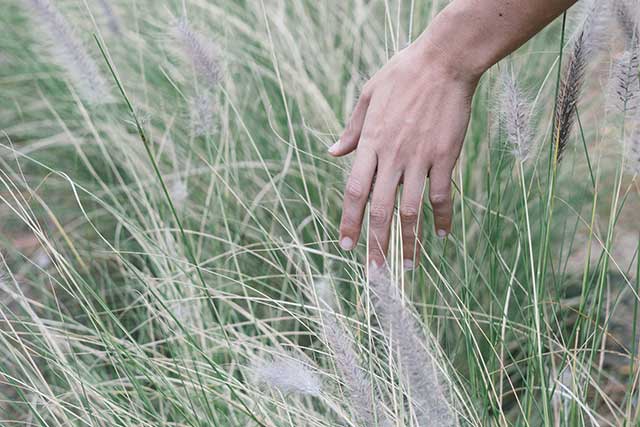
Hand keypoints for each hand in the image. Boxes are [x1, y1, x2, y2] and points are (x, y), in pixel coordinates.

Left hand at [329, 38, 478, 268]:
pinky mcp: (445, 157)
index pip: (354, 192)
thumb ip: (352, 129)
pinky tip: (441, 236)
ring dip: (410, 242)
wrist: (444, 61)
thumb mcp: (367, 96)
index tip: (347, 245)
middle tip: (375, 271)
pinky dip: (441, 218)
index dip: (349, 221)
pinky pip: (441, 195)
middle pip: (381, 210)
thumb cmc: (403, 73)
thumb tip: (332, 152)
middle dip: (376, 243)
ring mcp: (420, 158)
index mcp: (370, 143)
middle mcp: (392, 156)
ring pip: (412, 210)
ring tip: (409, 267)